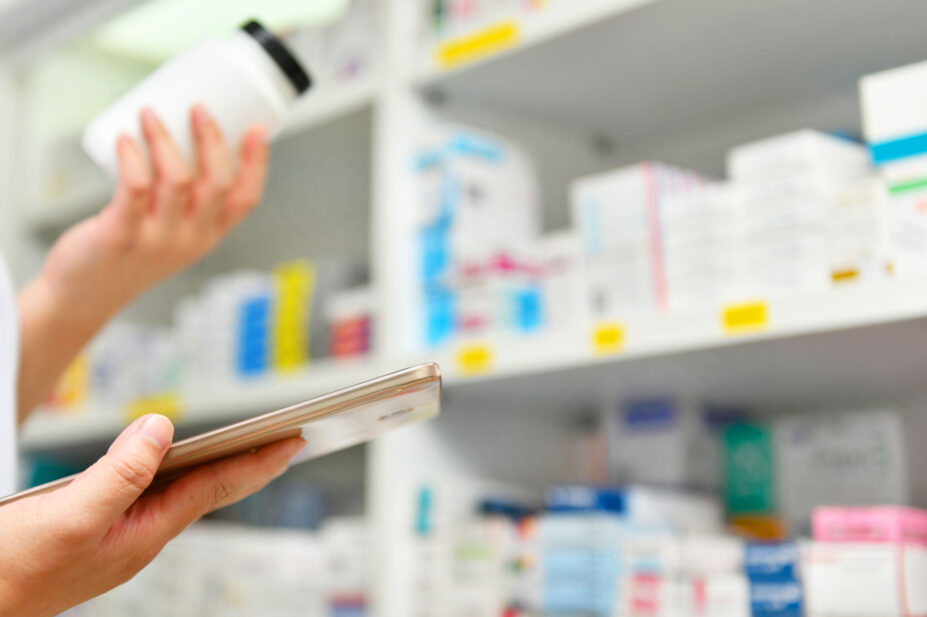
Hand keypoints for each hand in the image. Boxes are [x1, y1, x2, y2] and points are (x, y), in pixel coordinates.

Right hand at [0, 414, 305, 616]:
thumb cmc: (13, 572)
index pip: (215, 487)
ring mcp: (119, 538)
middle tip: (286, 441)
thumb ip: (120, 473)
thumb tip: (161, 429)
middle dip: (249, 464)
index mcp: (144, 534)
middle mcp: (139, 537)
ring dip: (215, 469)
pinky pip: (148, 498)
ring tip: (246, 450)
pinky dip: (172, 475)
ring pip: (178, 494)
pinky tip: (172, 466)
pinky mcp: (97, 534)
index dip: (257, 462)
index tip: (294, 442)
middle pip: (207, 491)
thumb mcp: (71, 517)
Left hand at [16, 106, 269, 419]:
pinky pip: (134, 188)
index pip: (245, 199)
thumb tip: (177, 137)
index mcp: (207, 236)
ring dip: (164, 139)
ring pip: (177, 180)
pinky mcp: (121, 235)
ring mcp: (157, 240)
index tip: (256, 129)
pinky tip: (126, 139)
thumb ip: (180, 200)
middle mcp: (189, 239)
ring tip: (149, 114)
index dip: (256, 163)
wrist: (83, 296)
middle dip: (211, 139)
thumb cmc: (126, 257)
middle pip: (216, 183)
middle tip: (197, 108)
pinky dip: (132, 157)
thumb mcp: (170, 234)